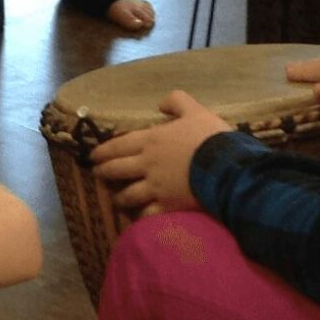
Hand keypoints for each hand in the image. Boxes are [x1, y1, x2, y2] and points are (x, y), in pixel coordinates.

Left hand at [89, 90, 233, 217]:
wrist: (226, 166)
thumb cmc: (209, 136)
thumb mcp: (194, 110)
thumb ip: (177, 102)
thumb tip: (161, 104)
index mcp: (151, 141)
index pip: (119, 146)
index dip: (103, 151)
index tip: (93, 156)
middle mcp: (147, 165)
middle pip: (117, 170)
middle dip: (104, 173)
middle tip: (97, 175)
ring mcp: (155, 188)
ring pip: (128, 195)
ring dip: (119, 198)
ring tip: (116, 200)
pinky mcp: (167, 206)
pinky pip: (147, 214)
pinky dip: (140, 217)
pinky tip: (137, 218)